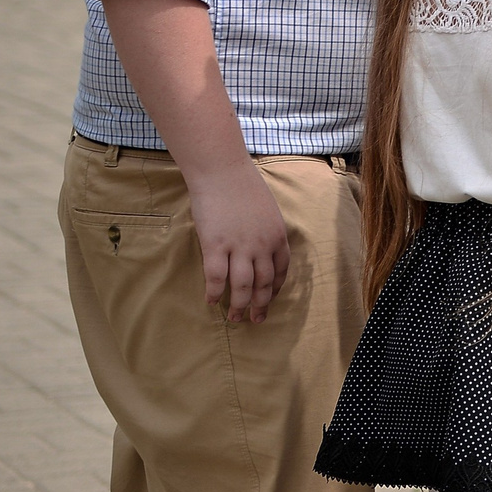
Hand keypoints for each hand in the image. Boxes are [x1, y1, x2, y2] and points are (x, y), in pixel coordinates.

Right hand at [190, 164, 290, 322]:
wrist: (223, 172)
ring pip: (242, 286)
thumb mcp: (267, 211)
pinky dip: (214, 292)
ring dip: (238, 305)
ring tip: (234, 318)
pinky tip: (211, 301)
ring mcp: (240, 246)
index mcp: (278, 236)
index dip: (275, 289)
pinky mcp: (215, 245)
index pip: (281, 270)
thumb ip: (266, 233)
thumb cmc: (244, 187)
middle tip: (255, 319)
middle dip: (260, 304)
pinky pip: (216, 277)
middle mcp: (262, 245)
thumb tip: (261, 250)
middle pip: (264, 283)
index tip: (268, 299)